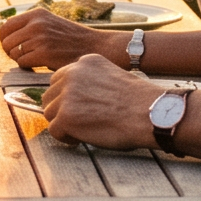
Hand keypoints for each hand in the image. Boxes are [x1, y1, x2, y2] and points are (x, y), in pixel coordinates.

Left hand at [0, 8, 126, 70]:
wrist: (96, 46)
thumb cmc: (70, 39)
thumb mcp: (50, 23)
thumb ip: (30, 26)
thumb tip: (4, 36)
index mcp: (37, 14)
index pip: (5, 27)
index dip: (5, 40)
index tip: (13, 47)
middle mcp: (37, 23)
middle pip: (6, 42)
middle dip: (11, 52)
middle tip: (23, 56)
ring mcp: (40, 38)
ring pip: (13, 53)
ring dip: (20, 60)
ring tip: (34, 60)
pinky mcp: (45, 53)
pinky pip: (22, 63)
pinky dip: (27, 67)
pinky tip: (38, 65)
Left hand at [39, 54, 160, 149]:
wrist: (150, 114)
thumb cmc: (138, 102)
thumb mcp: (112, 78)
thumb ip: (91, 83)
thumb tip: (75, 100)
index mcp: (85, 62)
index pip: (60, 79)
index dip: (67, 97)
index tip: (79, 108)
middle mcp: (73, 73)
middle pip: (50, 95)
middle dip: (61, 110)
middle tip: (79, 122)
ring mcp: (67, 94)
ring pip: (49, 113)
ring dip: (63, 124)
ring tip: (83, 130)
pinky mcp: (66, 116)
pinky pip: (54, 130)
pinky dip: (66, 138)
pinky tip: (82, 138)